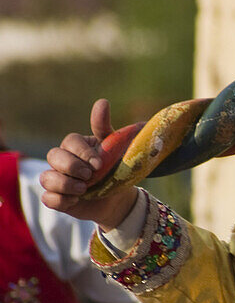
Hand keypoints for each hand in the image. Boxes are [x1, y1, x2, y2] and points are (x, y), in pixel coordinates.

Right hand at [41, 99, 137, 228]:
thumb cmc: (114, 169)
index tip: (99, 164)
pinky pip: (48, 198)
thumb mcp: (114, 148)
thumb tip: (102, 102)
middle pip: (53, 156)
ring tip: (83, 190)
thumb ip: (104, 128)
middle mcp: (62, 160)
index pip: (70, 141)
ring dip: (64, 184)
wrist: (118, 197)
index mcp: (76, 146)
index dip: (82, 152)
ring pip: (46, 178)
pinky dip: (60, 200)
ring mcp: (57, 179)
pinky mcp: (57, 198)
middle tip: (89, 176)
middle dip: (70, 166)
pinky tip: (76, 200)